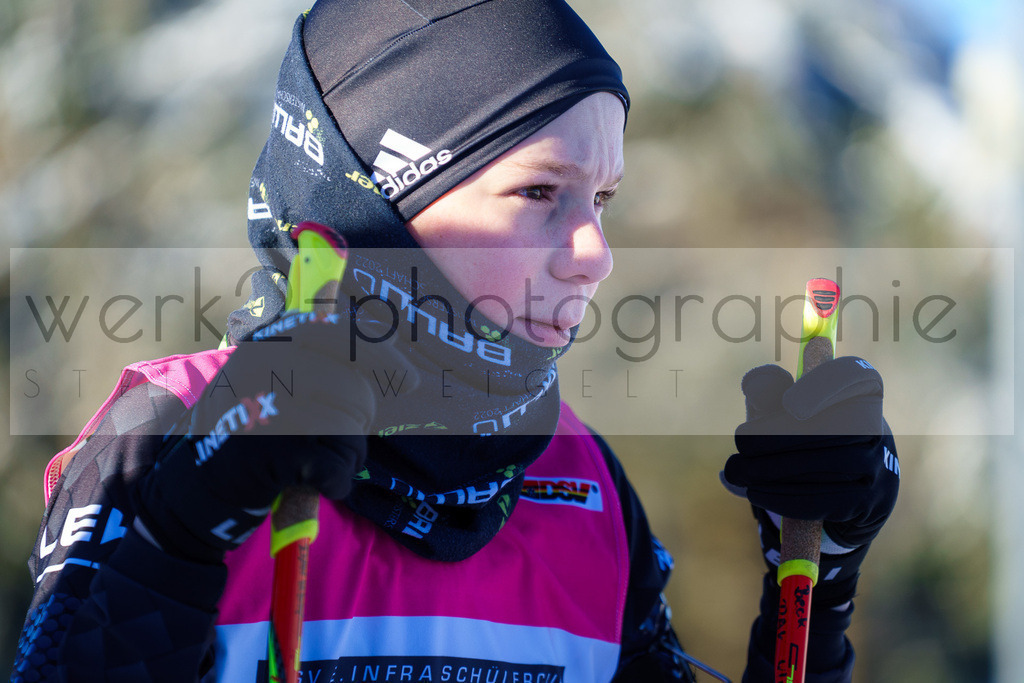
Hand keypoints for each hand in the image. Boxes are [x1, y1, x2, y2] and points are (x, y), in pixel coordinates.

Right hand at [133, 312, 402, 562]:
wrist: (193, 492)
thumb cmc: (250, 436)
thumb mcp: (280, 383)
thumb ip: (332, 364)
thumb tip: (402, 365)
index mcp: (271, 340)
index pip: (345, 332)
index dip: (384, 356)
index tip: (408, 381)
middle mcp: (268, 363)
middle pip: (355, 388)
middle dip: (361, 418)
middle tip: (340, 439)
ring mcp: (268, 403)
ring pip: (350, 429)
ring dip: (347, 455)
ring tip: (315, 464)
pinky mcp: (274, 448)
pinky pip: (338, 464)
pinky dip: (335, 482)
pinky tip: (311, 483)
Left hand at [721, 357, 898, 600]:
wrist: (839, 494)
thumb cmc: (803, 437)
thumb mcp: (783, 411)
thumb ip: (768, 392)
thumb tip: (754, 383)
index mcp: (860, 392)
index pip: (854, 375)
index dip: (825, 387)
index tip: (790, 404)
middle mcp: (877, 427)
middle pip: (836, 427)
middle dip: (779, 435)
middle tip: (739, 440)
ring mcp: (878, 468)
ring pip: (830, 466)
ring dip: (775, 469)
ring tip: (736, 471)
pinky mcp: (868, 503)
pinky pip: (827, 499)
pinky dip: (785, 497)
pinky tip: (755, 492)